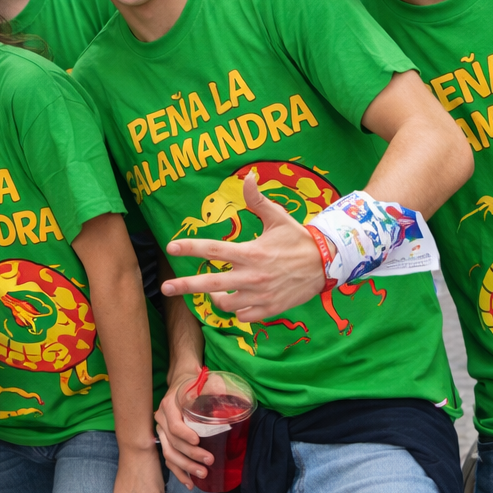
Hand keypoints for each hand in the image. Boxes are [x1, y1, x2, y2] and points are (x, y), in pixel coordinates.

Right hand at [154, 370, 212, 490]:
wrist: (182, 381)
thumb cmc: (194, 383)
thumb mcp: (203, 380)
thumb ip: (213, 386)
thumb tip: (223, 393)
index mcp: (169, 405)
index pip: (174, 425)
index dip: (185, 435)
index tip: (198, 441)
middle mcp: (162, 419)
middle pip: (172, 442)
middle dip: (190, 455)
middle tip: (208, 462)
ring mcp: (161, 430)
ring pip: (169, 453)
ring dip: (185, 467)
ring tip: (202, 474)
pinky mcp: (165, 440)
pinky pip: (168, 459)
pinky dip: (178, 472)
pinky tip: (189, 483)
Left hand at [161, 172, 325, 322]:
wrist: (326, 264)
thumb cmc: (298, 239)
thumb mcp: (278, 217)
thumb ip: (258, 200)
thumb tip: (247, 176)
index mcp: (250, 252)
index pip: (213, 250)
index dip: (190, 248)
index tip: (171, 247)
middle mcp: (252, 276)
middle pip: (210, 283)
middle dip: (185, 286)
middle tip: (165, 287)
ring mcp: (260, 295)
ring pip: (225, 304)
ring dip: (215, 298)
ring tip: (215, 291)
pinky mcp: (269, 309)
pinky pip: (243, 315)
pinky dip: (238, 310)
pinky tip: (239, 301)